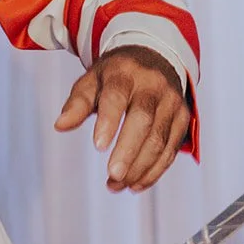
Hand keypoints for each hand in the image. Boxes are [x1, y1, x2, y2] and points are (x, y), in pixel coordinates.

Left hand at [54, 45, 189, 192]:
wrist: (155, 58)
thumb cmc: (116, 76)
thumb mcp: (93, 80)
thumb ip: (77, 103)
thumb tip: (60, 126)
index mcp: (125, 72)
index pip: (117, 96)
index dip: (109, 121)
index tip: (98, 146)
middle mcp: (153, 85)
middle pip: (143, 120)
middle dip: (128, 150)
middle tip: (113, 175)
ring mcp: (171, 102)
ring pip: (160, 139)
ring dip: (140, 167)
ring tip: (116, 185)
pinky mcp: (183, 118)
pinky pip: (171, 149)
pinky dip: (154, 171)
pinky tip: (135, 185)